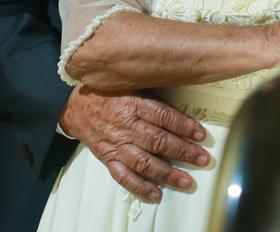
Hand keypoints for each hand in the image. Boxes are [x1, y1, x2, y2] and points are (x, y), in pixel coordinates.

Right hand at [58, 87, 209, 202]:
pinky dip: (140, 187)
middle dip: (183, 152)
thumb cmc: (110, 94)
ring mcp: (116, 145)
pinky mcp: (108, 158)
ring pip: (144, 162)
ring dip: (167, 173)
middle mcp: (125, 126)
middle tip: (202, 159)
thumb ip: (154, 97)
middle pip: (158, 141)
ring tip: (185, 181)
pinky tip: (156, 194)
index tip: (201, 135)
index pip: (163, 116)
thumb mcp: (132, 85)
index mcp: (133, 104)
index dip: (184, 126)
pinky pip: (123, 176)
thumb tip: (182, 108)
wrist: (76, 107)